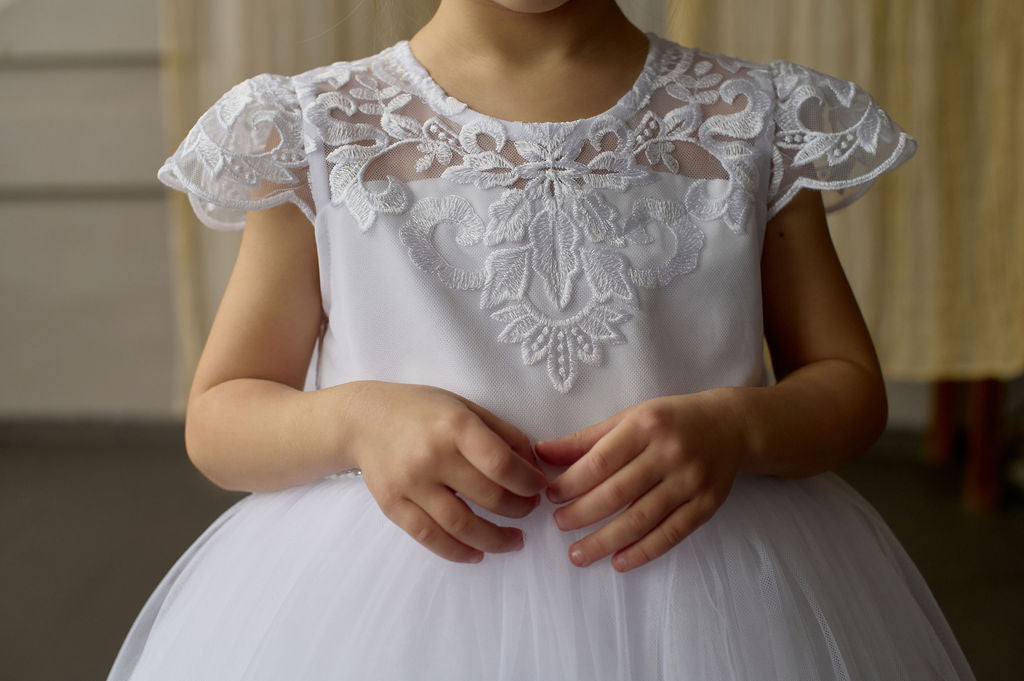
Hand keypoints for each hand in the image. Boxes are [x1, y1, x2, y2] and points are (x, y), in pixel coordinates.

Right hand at [347, 381, 547, 563]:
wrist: (364, 419)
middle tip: (529, 510)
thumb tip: (533, 467)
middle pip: (487, 497)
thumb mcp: (465, 407)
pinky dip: (458, 552)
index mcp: (455, 426)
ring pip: (461, 525)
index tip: (539, 488)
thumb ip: (503, 434)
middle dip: (519, 509)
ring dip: (495, 539)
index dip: (528, 482)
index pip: (501, 464)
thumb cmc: (422, 410)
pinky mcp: (392, 505)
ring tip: (514, 541)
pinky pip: (430, 537)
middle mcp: (432, 456)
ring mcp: (410, 483)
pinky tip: (478, 554)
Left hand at [535, 391, 743, 571]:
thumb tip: (541, 453)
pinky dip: (643, 551)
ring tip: (578, 554)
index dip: (572, 483)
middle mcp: (669, 453)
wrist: (732, 427)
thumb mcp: (630, 418)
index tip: (551, 497)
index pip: (601, 461)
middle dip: (582, 514)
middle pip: (617, 493)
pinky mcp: (707, 506)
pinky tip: (619, 562)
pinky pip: (671, 534)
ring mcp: (690, 481)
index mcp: (645, 426)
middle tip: (559, 526)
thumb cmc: (670, 421)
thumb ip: (586, 439)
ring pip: (641, 518)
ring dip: (606, 541)